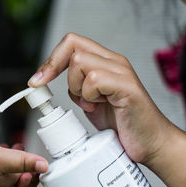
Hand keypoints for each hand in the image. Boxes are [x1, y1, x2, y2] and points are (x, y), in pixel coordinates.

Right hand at [0, 141, 47, 186]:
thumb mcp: (1, 159)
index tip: (35, 163)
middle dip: (23, 170)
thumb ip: (24, 161)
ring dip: (10, 165)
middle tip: (25, 153)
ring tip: (13, 147)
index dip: (33, 176)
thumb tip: (44, 166)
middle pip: (15, 186)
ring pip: (2, 180)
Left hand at [27, 33, 185, 186]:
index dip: (50, 60)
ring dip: (76, 88)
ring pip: (79, 62)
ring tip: (90, 104)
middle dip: (57, 72)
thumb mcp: (89, 102)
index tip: (37, 81)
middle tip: (66, 94)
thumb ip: (76, 88)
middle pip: (72, 46)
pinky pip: (94, 80)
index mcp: (104, 62)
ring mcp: (122, 72)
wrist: (148, 144)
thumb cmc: (121, 124)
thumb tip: (46, 81)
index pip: (71, 43)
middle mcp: (113, 62)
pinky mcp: (127, 87)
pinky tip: (98, 107)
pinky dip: (88, 97)